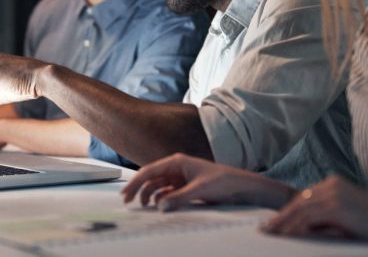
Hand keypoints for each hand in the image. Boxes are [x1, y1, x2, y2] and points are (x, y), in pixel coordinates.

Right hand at [121, 153, 294, 210]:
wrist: (241, 187)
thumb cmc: (223, 182)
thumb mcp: (199, 190)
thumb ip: (178, 198)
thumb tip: (160, 206)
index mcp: (177, 162)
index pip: (149, 170)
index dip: (135, 182)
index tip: (126, 193)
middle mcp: (176, 168)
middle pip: (151, 178)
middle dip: (139, 188)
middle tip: (128, 201)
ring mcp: (180, 177)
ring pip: (157, 186)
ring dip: (149, 195)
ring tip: (144, 207)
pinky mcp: (185, 187)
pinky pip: (167, 192)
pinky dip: (160, 198)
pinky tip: (158, 206)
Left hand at [263, 175, 367, 242]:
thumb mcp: (342, 218)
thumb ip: (322, 217)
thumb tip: (296, 227)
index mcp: (332, 182)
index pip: (303, 197)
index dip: (287, 211)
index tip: (272, 222)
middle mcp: (332, 184)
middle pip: (299, 201)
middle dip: (281, 216)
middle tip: (265, 229)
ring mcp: (334, 193)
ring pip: (301, 209)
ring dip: (284, 223)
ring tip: (271, 234)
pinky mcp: (337, 206)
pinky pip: (309, 218)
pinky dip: (296, 227)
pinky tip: (287, 236)